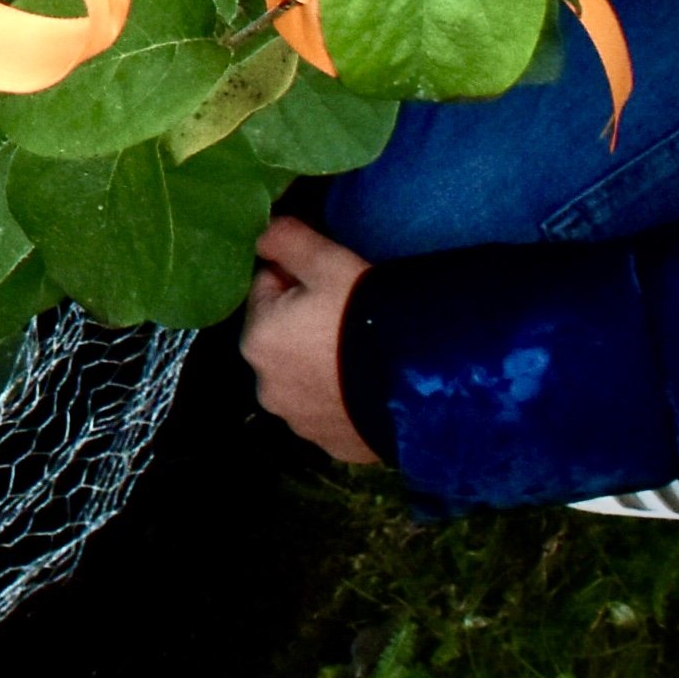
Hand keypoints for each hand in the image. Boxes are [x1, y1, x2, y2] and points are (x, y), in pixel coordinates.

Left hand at [241, 215, 380, 464]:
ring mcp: (298, 421)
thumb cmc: (366, 317)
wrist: (422, 388)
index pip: (266, 290)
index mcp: (256, 339)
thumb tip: (262, 231)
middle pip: (282, 336)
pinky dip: (341, 398)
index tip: (331, 283)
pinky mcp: (331, 445)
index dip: (298, 279)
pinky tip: (369, 386)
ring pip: (303, 376)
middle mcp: (266, 386)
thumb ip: (285, 239)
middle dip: (305, 323)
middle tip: (350, 317)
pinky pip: (330, 411)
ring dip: (322, 363)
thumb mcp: (328, 262)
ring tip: (364, 353)